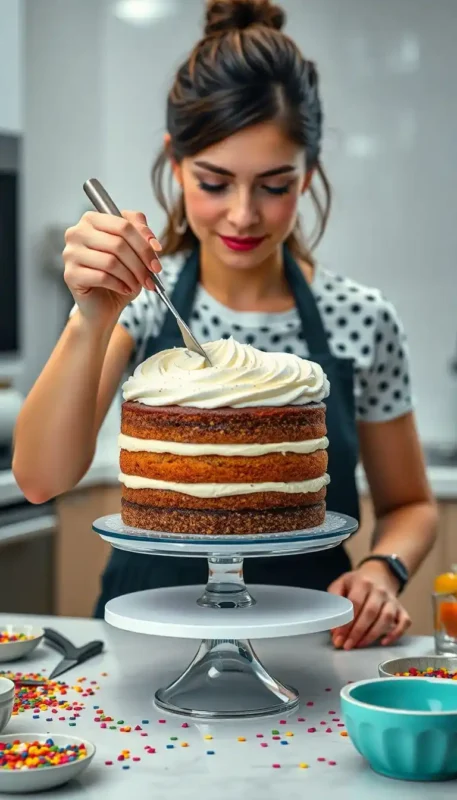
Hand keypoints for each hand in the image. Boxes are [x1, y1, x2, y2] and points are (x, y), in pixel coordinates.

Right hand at [63, 210, 161, 324]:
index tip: (157, 256)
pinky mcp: (70, 275)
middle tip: (151, 275)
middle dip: (140, 262)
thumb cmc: (118, 276)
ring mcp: (70, 254)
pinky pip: (102, 277)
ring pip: (111, 261)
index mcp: (91, 220)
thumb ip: (141, 234)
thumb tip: (152, 242)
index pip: (123, 224)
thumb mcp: (134, 251)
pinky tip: (125, 288)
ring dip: (131, 276)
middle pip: (118, 243)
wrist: (102, 306)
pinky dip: (120, 285)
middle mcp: (76, 233)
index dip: (144, 242)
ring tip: (137, 284)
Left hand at [327, 561, 410, 649]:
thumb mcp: (340, 584)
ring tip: (359, 645)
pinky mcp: (401, 609)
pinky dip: (396, 633)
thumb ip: (335, 602)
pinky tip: (384, 642)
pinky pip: (404, 622)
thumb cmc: (356, 583)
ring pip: (386, 618)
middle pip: (370, 613)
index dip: (346, 622)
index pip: (354, 603)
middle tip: (347, 645)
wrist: (378, 575)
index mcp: (362, 583)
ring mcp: (392, 600)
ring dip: (372, 635)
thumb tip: (334, 628)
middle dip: (357, 632)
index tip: (338, 637)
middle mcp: (380, 591)